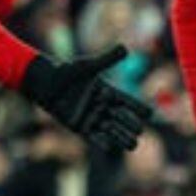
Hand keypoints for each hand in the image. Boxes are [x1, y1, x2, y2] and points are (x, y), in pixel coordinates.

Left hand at [19, 46, 151, 153]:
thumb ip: (106, 60)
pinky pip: (93, 136)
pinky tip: (110, 147)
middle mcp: (101, 106)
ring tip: (133, 145)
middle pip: (121, 118)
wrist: (45, 83)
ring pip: (110, 129)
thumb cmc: (65, 72)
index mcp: (106, 92)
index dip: (137, 108)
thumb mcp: (87, 66)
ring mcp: (90, 117)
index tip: (150, 114)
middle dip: (130, 125)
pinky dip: (101, 141)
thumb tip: (125, 48)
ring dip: (121, 137)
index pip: (126, 101)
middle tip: (140, 131)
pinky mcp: (78, 126)